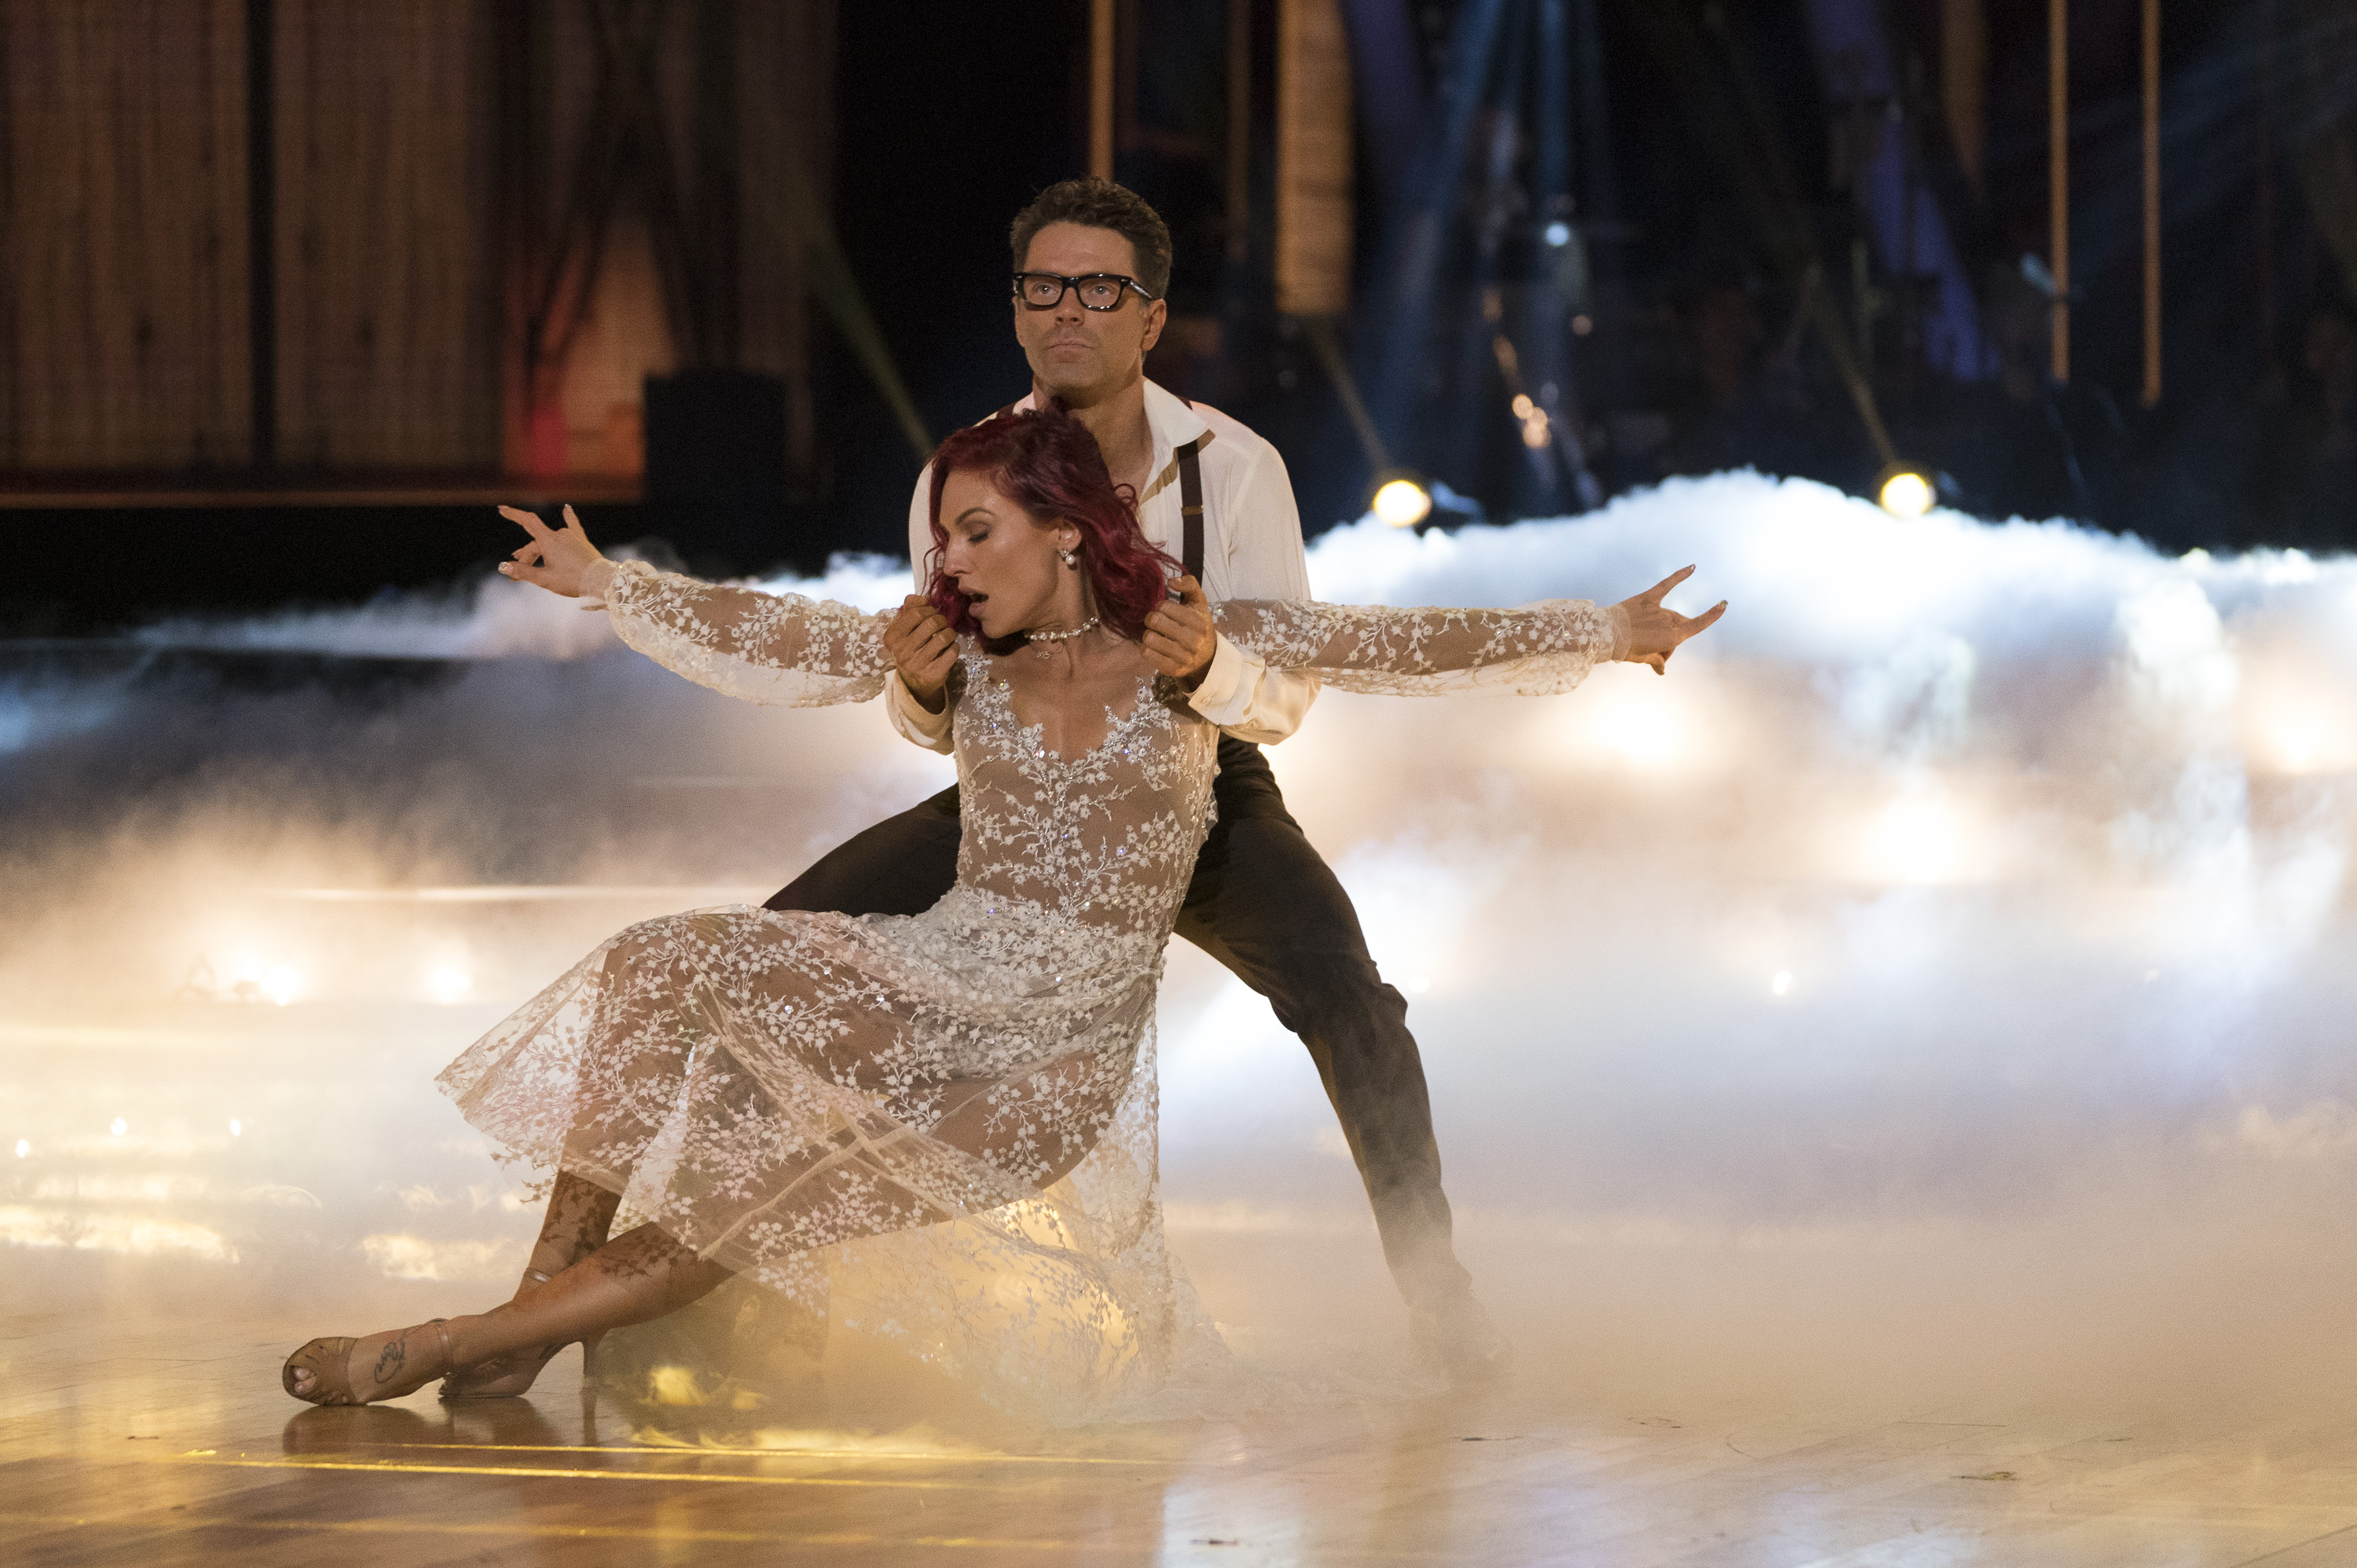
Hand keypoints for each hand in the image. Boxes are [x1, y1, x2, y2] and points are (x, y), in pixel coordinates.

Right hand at [496, 504, 606, 598]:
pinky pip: (573, 526)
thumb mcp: (545, 579)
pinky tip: (567, 508)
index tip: (501, 509)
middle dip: (525, 559)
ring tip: (531, 564)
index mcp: (549, 541)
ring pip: (549, 542)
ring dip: (539, 552)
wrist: (602, 581)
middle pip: (536, 543)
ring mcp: (572, 536)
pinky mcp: (582, 541)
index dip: (513, 514)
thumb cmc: (573, 581)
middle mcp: (560, 534)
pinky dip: (568, 517)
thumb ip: (523, 571)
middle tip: (515, 578)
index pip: (527, 521)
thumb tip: (502, 566)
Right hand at [884, 595, 956, 710]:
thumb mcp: (904, 628)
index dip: (928, 609)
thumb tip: (924, 598)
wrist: (914, 681)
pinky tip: (950, 648)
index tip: (932, 613)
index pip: (915, 614)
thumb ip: (910, 608)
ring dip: (950, 633)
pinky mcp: (933, 674)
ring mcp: (917, 664)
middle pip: (931, 623)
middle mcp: (902, 651)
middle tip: (942, 624)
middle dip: (941, 620)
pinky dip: (955, 647)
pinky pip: (952, 652)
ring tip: (947, 635)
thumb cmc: (910, 647)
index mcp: (892, 637)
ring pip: (943, 638)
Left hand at [1142, 574, 1215, 687]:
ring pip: (1149, 639)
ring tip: (1155, 635)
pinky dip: (1146, 649)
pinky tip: (1153, 647)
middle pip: (1155, 621)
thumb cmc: (1198, 625)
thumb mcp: (1199, 602)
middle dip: (1151, 619)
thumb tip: (1171, 581)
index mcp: (1198, 621)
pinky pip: (1147, 655)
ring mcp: (1183, 657)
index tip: (1165, 611)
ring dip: (1148, 634)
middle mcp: (1193, 640)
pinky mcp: (1173, 669)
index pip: (1164, 606)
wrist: (1208, 657)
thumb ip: (1189, 584)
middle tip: (1156, 622)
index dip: (1161, 606)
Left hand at [1613, 565, 1725, 674]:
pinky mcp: (1648, 598)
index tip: (1724, 605)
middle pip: (1679, 629)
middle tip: (1649, 653)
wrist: (1605, 635)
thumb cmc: (1623, 649)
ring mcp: (1659, 609)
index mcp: (1671, 638)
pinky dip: (1679, 576)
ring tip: (1642, 641)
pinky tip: (1693, 567)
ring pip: (1670, 618)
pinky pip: (1666, 585)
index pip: (1698, 625)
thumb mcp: (1642, 658)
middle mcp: (1668, 621)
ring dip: (1662, 630)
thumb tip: (1662, 670)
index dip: (1712, 616)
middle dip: (1668, 642)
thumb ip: (1657, 660)